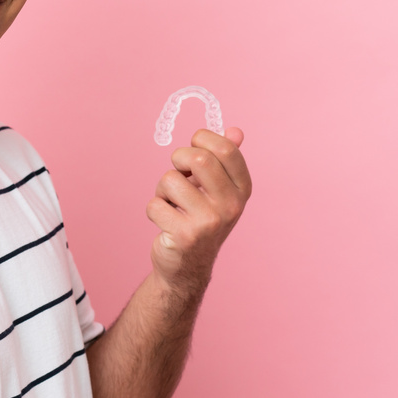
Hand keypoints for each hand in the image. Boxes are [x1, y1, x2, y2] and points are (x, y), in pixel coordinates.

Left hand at [146, 127, 250, 297]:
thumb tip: (236, 130)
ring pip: (170, 180)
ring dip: (163, 189)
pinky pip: (155, 204)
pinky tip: (166, 222)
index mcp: (242, 189)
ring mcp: (210, 222)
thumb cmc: (202, 219)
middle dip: (178, 159)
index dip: (201, 140)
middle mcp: (231, 205)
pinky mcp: (185, 235)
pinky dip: (154, 209)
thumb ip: (226, 160)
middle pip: (199, 158)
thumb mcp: (220, 190)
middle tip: (178, 173)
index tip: (193, 152)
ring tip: (172, 203)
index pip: (226, 148)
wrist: (188, 266)